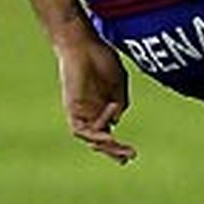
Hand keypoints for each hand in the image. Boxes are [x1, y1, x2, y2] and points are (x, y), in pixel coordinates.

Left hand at [56, 33, 135, 163]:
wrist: (82, 45)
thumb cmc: (101, 58)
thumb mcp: (118, 82)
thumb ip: (120, 101)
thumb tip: (117, 121)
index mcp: (102, 106)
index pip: (109, 131)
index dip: (118, 145)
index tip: (131, 155)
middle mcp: (90, 111)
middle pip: (100, 138)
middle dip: (113, 151)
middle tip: (129, 158)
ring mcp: (80, 110)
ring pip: (90, 137)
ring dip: (105, 145)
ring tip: (120, 149)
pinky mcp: (71, 107)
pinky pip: (80, 128)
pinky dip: (94, 132)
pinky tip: (108, 131)